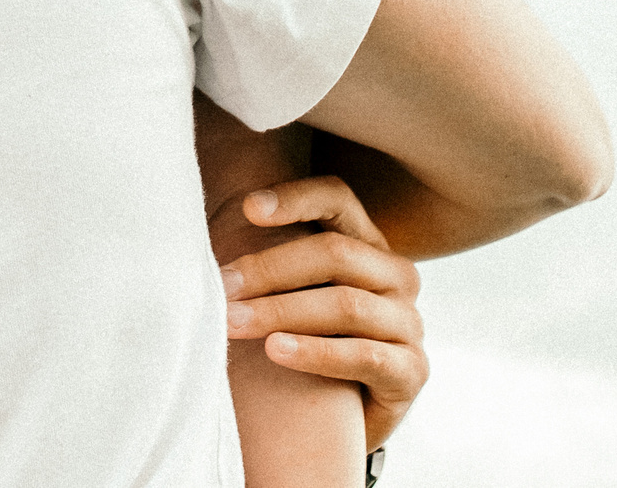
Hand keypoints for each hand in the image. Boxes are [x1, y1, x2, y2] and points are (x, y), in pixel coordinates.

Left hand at [218, 175, 427, 451]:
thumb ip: (270, 261)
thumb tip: (205, 235)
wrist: (345, 419)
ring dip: (281, 311)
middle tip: (221, 286)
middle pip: (336, 253)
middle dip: (270, 268)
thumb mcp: (293, 293)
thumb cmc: (308, 341)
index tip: (247, 209)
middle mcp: (396, 276)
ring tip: (233, 322)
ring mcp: (409, 323)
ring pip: (346, 304)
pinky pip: (365, 355)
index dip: (295, 198)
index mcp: (368, 243)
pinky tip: (276, 351)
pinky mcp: (411, 371)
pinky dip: (316, 352)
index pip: (338, 199)